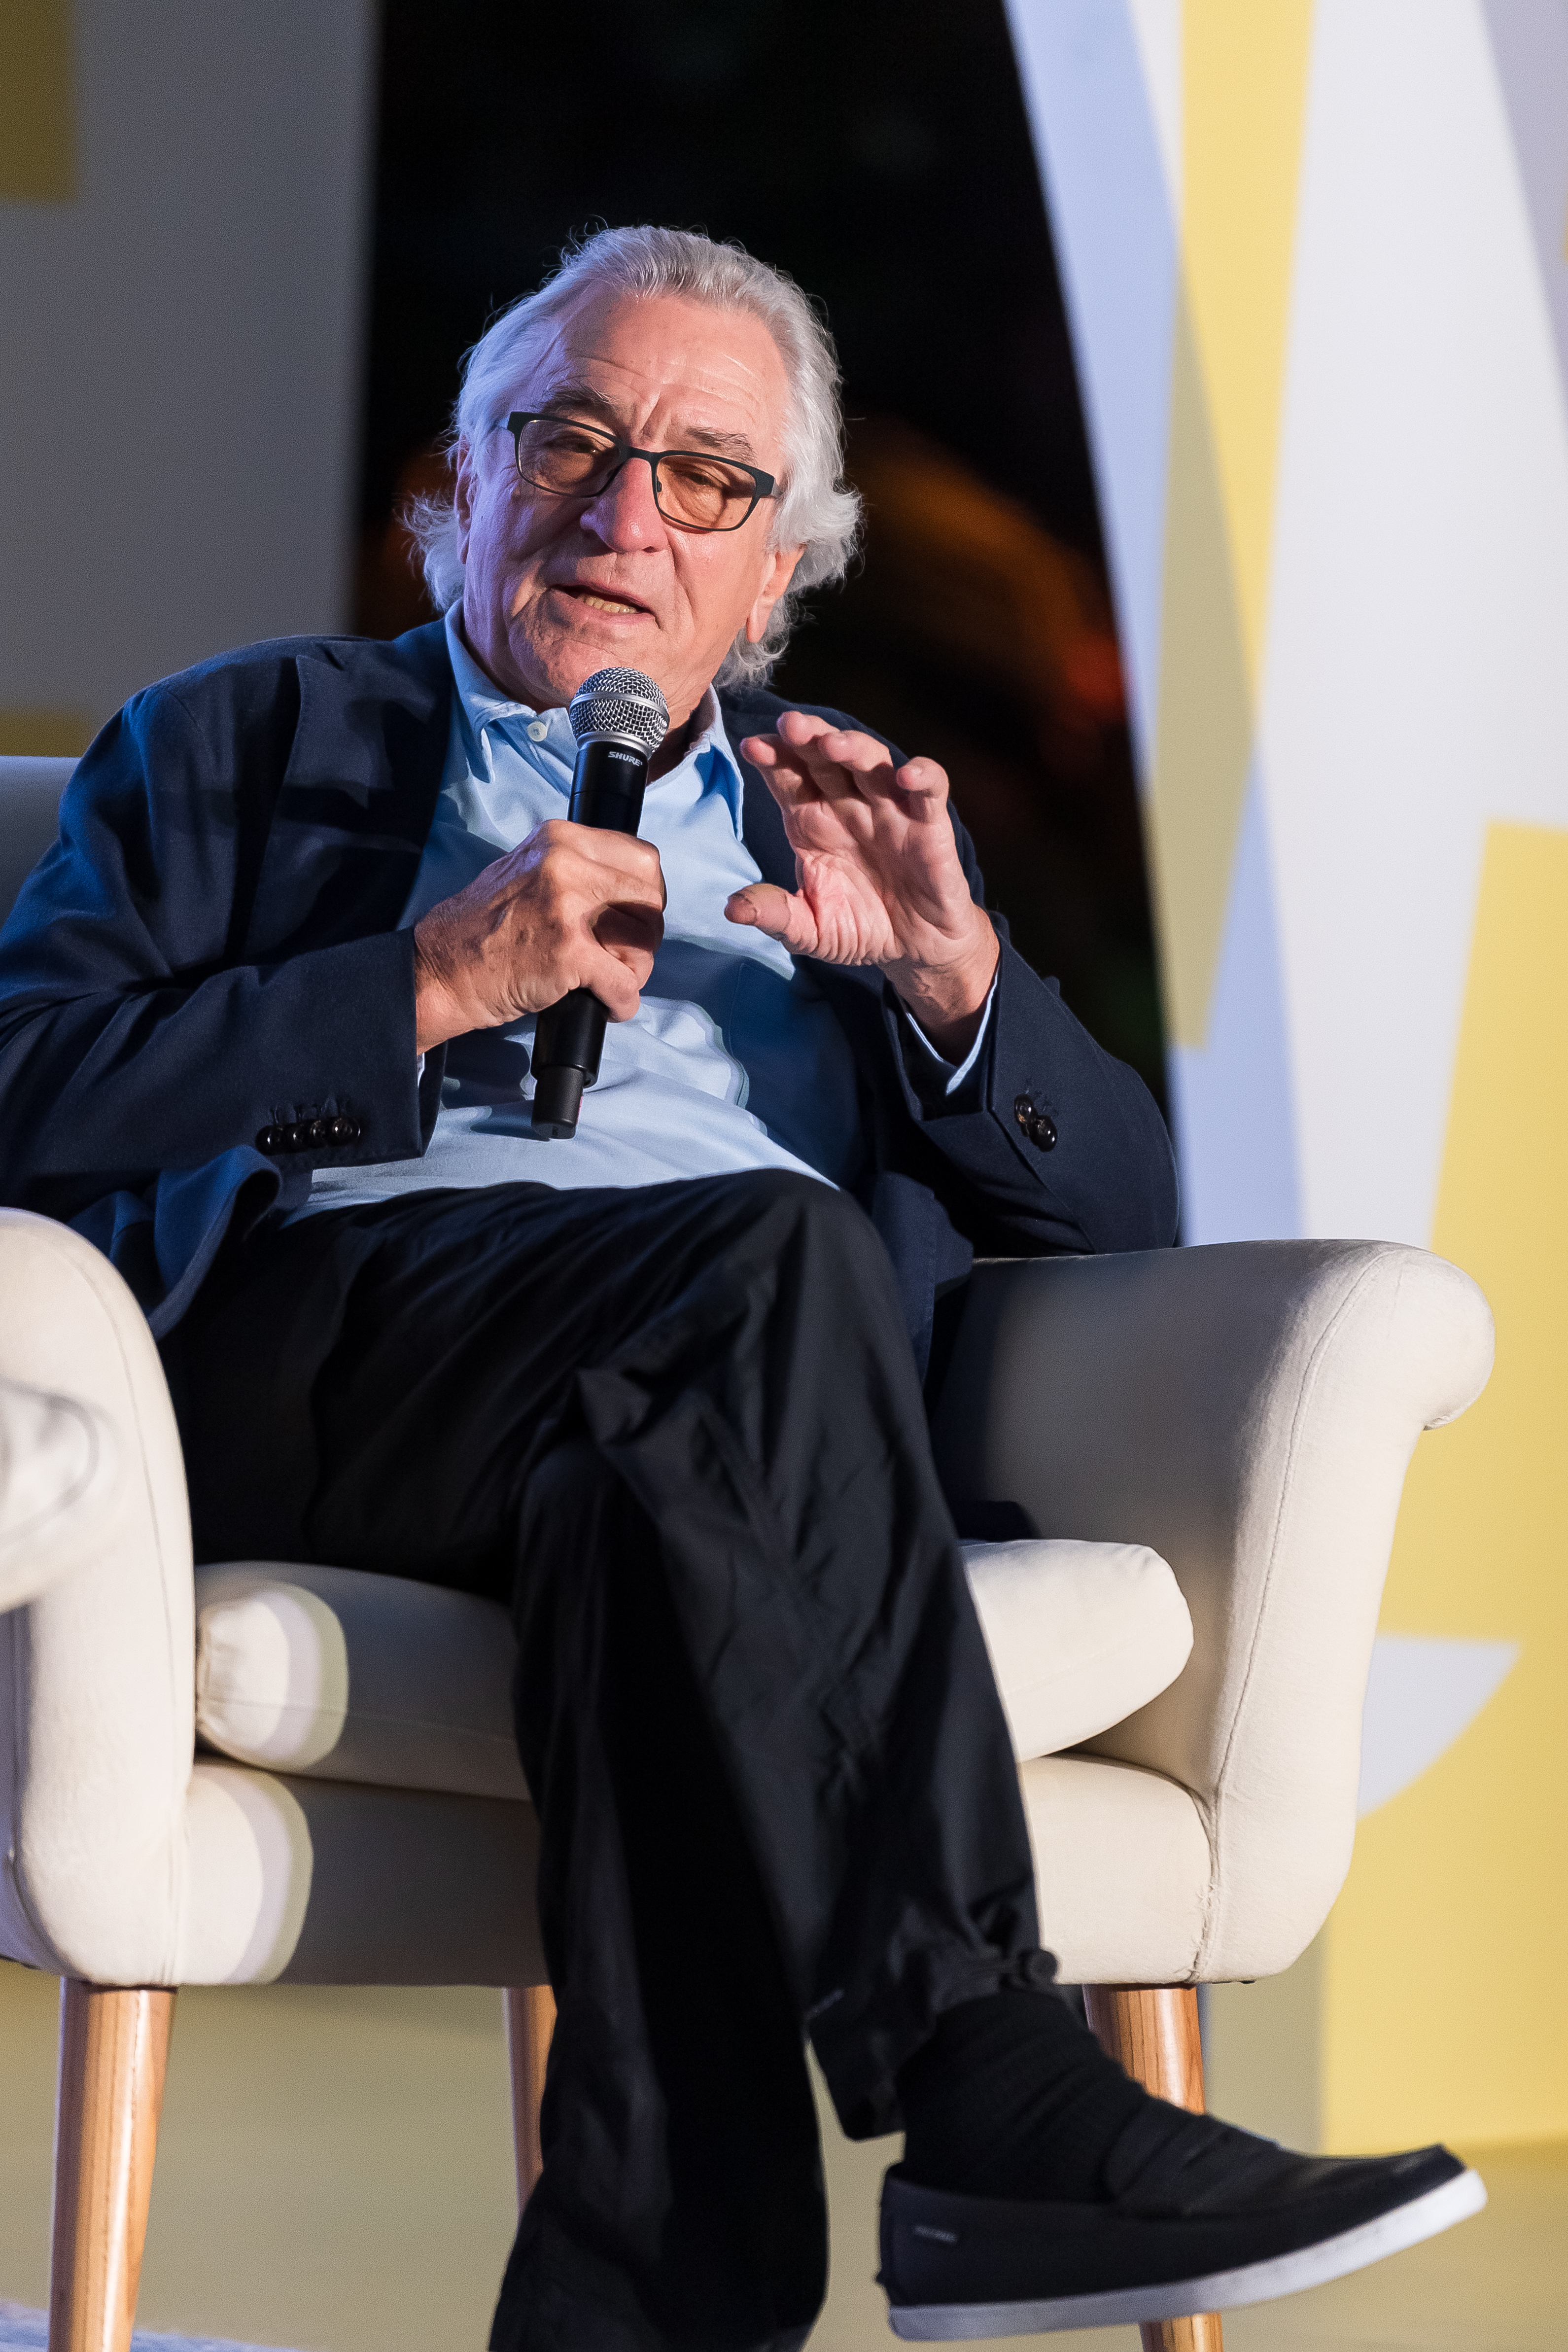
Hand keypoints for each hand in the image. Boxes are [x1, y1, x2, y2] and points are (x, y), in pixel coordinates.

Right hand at [412, 821, 664, 1053]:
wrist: (440, 969)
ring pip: (644, 939)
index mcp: (560, 838)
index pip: (642, 858)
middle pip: (651, 896)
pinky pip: (624, 983)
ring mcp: (566, 905)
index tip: (633, 919)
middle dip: (645, 934)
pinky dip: (621, 1002)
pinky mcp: (567, 951)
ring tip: (607, 980)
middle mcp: (565, 862)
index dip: (646, 896)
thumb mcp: (529, 872)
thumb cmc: (482, 930)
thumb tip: (625, 892)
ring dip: (635, 970)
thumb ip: (576, 870)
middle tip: (623, 957)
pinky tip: (605, 1004)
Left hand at [729, 714, 998, 1056]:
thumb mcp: (810, 930)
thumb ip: (776, 915)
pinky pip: (930, 789)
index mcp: (811, 823)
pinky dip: (923, 776)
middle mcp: (847, 807)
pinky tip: (906, 776)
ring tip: (832, 743)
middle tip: (790, 724)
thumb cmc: (859, 928)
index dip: (772, 758)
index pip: (788, 778)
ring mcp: (889, 810)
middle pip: (825, 757)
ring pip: (872, 762)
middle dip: (807, 737)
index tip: (753, 747)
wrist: (913, 948)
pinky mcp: (929, 824)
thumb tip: (731, 910)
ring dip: (854, 747)